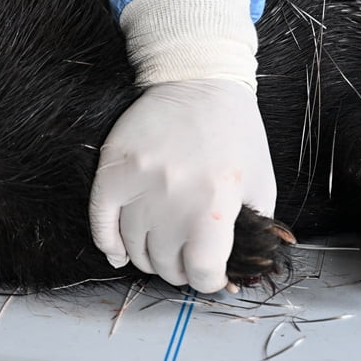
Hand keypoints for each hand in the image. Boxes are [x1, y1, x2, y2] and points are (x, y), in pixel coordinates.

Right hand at [90, 78, 276, 292]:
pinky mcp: (113, 171)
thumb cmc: (234, 132)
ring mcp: (138, 185)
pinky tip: (119, 250)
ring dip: (146, 257)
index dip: (208, 280)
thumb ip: (254, 232)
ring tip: (158, 248)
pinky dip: (108, 243)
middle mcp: (173, 200)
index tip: (208, 274)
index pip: (203, 273)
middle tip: (184, 258)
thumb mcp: (260, 183)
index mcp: (215, 206)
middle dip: (178, 269)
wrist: (198, 80)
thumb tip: (233, 278)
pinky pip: (100, 223)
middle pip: (165, 264)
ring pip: (133, 248)